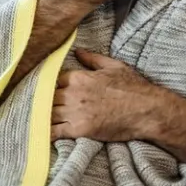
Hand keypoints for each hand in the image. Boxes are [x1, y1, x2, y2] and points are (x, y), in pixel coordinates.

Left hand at [50, 48, 165, 141]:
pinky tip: (40, 134)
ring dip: (42, 116)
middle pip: (46, 97)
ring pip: (47, 113)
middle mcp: (73, 93)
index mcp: (78, 77)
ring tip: (37, 119)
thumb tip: (77, 52)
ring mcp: (75, 112)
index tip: (47, 92)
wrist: (148, 110)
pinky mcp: (79, 129)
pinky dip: (45, 133)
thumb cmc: (134, 88)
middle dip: (43, 102)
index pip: (51, 80)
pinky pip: (53, 131)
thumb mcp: (113, 66)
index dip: (49, 87)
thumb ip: (92, 59)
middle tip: (40, 107)